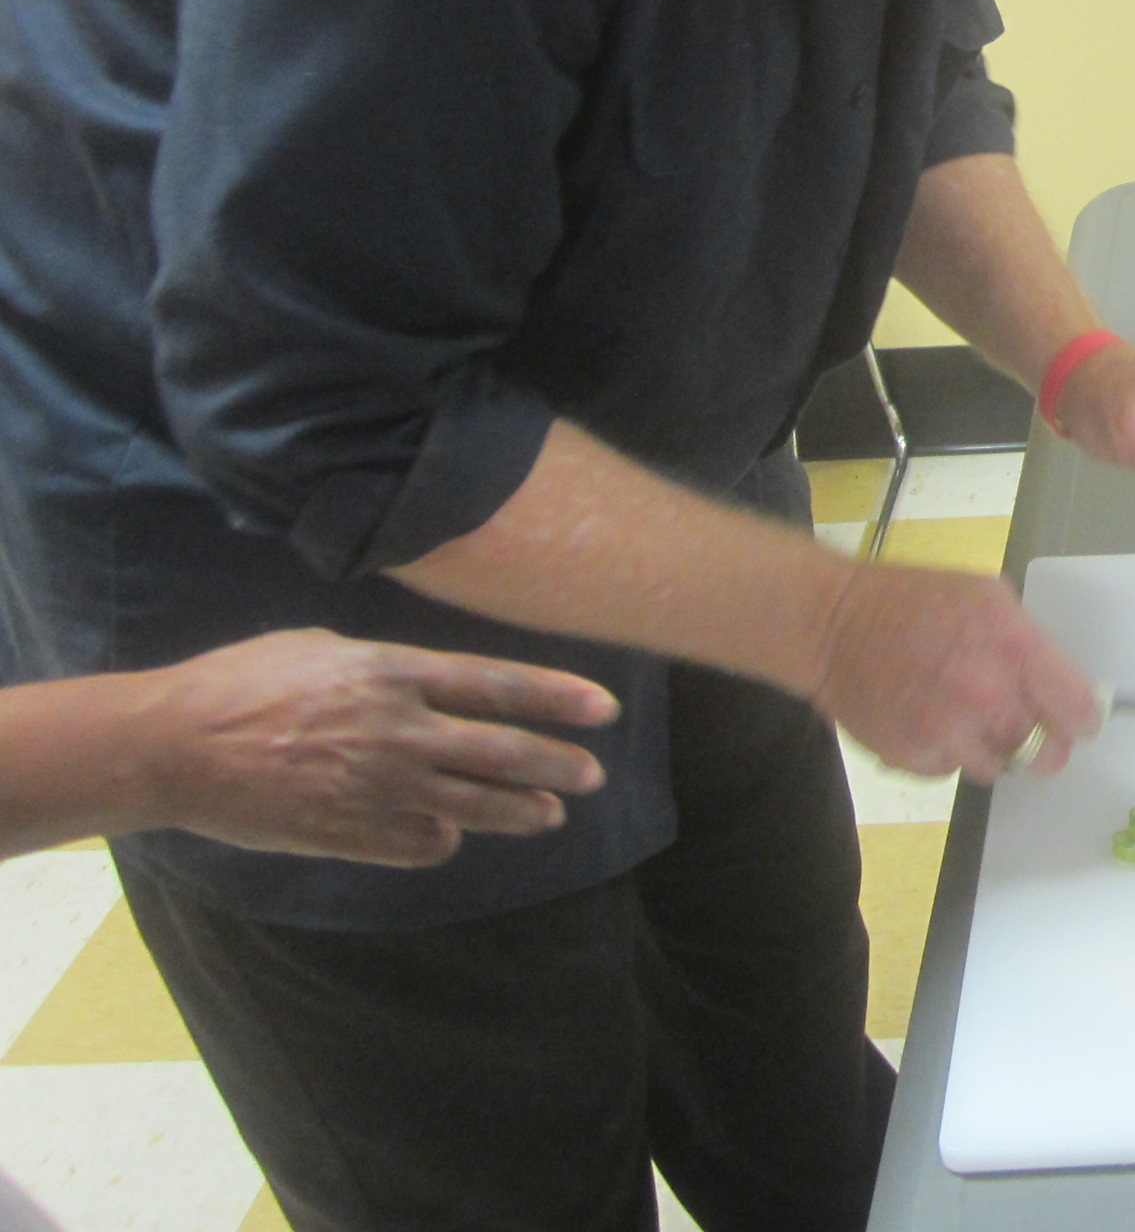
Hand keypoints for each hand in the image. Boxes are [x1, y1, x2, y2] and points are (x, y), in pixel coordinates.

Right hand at [139, 630, 617, 867]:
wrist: (174, 745)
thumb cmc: (244, 683)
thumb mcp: (325, 648)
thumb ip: (388, 668)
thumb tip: (430, 684)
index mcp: (393, 673)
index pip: (497, 684)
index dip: (557, 699)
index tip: (604, 711)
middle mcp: (397, 729)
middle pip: (500, 751)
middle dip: (555, 765)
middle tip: (591, 776)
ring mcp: (375, 786)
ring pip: (472, 805)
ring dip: (520, 812)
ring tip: (551, 815)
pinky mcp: (348, 833)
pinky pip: (421, 843)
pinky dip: (443, 839)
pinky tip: (453, 835)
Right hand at [810, 563, 1100, 781]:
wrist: (833, 623)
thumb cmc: (914, 600)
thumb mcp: (985, 595)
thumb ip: (1027, 640)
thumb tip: (1058, 683)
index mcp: (1012, 644)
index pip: (1075, 708)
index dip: (1080, 719)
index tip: (1076, 721)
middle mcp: (986, 693)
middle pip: (1045, 753)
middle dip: (1045, 745)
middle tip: (1033, 734)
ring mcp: (947, 731)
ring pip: (998, 768)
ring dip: (992, 749)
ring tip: (969, 717)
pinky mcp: (913, 757)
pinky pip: (951, 771)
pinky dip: (948, 754)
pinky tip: (930, 721)